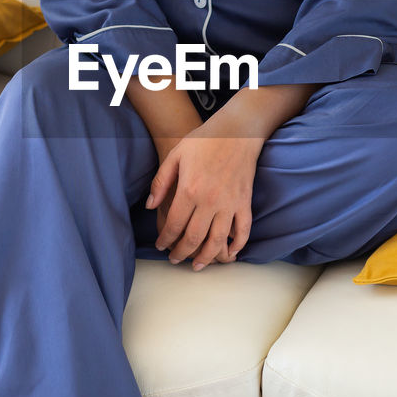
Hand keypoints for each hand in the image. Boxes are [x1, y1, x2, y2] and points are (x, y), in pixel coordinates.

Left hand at [147, 122, 262, 269]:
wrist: (237, 130)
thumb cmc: (204, 140)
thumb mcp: (175, 155)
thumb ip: (161, 182)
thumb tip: (151, 206)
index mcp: (189, 190)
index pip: (174, 225)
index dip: (165, 240)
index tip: (161, 246)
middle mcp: (209, 201)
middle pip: (193, 238)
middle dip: (181, 253)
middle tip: (174, 259)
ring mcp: (229, 204)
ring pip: (217, 241)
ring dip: (206, 257)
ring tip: (197, 266)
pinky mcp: (245, 203)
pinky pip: (242, 231)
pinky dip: (237, 246)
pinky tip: (228, 254)